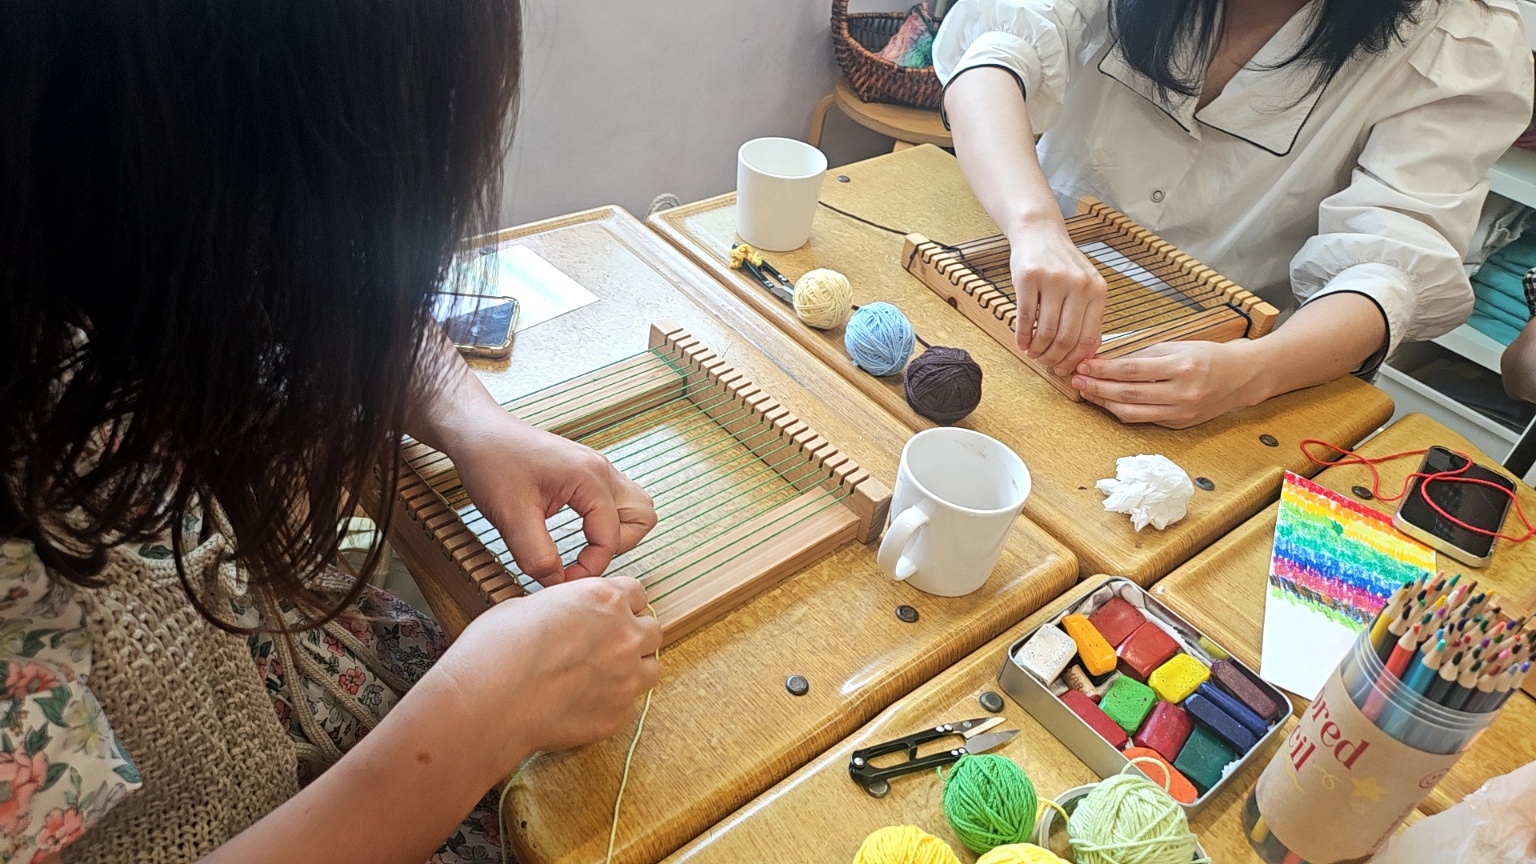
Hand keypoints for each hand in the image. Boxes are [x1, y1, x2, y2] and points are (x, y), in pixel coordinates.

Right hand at [436, 576, 661, 763]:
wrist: (487, 703)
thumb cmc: (496, 649)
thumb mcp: (527, 604)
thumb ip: (563, 608)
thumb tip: (564, 617)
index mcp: (605, 599)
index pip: (637, 593)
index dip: (621, 603)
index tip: (609, 613)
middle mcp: (625, 635)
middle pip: (652, 629)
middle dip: (633, 634)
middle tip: (606, 645)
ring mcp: (626, 678)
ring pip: (651, 669)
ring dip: (633, 668)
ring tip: (602, 676)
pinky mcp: (617, 716)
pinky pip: (628, 705)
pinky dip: (612, 702)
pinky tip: (583, 704)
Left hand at [447, 407, 655, 584]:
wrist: (476, 431)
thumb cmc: (491, 462)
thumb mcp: (511, 517)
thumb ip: (537, 556)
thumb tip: (555, 583)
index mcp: (590, 478)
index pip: (611, 537)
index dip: (589, 567)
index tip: (560, 581)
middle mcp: (601, 470)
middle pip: (642, 516)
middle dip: (617, 546)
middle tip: (582, 559)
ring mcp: (595, 468)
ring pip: (633, 506)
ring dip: (615, 533)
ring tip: (583, 546)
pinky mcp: (584, 471)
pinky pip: (611, 500)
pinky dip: (602, 521)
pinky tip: (574, 530)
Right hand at [1009, 221, 1107, 375]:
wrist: (1039, 232)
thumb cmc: (1061, 264)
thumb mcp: (1084, 285)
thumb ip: (1087, 315)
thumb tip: (1086, 355)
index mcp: (1098, 290)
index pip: (1089, 338)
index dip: (1075, 360)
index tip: (1064, 369)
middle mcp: (1079, 285)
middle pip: (1067, 338)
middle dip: (1054, 358)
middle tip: (1045, 364)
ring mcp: (1054, 280)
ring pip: (1046, 331)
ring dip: (1037, 349)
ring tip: (1032, 353)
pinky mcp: (1029, 278)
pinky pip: (1026, 317)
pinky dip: (1022, 336)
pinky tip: (1021, 342)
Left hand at [1071, 341, 1263, 427]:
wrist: (1243, 377)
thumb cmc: (1209, 356)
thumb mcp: (1179, 346)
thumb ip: (1145, 354)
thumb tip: (1107, 360)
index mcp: (1181, 366)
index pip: (1131, 369)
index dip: (1103, 369)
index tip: (1083, 365)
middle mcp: (1182, 392)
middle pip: (1127, 393)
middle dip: (1097, 387)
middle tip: (1076, 380)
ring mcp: (1181, 411)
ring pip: (1131, 412)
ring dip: (1104, 403)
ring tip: (1087, 392)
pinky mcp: (1179, 423)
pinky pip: (1143, 419)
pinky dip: (1122, 411)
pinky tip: (1108, 401)